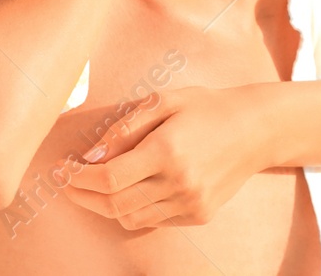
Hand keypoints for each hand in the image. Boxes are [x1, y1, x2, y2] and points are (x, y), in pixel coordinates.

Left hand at [64, 85, 274, 228]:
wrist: (256, 129)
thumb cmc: (207, 107)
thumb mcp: (166, 101)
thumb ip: (125, 127)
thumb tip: (92, 156)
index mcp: (168, 149)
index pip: (109, 178)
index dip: (78, 178)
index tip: (63, 168)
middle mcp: (180, 182)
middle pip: (114, 204)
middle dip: (82, 195)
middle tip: (68, 182)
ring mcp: (190, 202)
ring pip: (130, 217)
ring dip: (104, 205)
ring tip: (93, 187)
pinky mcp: (199, 214)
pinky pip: (153, 220)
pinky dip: (132, 209)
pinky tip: (129, 190)